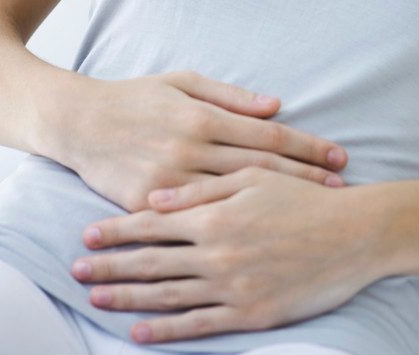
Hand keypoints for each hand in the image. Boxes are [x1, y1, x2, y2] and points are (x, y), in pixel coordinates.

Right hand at [41, 71, 346, 210]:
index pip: (268, 136)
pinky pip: (197, 219)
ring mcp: (170, 183)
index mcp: (201, 119)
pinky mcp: (148, 206)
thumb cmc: (135, 99)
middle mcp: (189, 151)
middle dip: (306, 178)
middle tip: (341, 187)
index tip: (338, 157)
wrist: (78, 124)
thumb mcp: (181, 83)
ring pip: (237, 198)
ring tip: (316, 210)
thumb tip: (276, 106)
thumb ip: (230, 97)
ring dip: (280, 204)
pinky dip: (232, 224)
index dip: (307, 147)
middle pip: (262, 169)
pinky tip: (260, 230)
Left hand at [71, 168, 388, 342]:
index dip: (117, 231)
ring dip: (127, 298)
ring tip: (95, 298)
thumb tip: (157, 198)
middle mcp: (216, 252)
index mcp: (215, 216)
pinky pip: (199, 324)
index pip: (153, 224)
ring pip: (167, 295)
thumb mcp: (255, 178)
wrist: (356, 234)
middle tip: (75, 270)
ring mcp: (232, 286)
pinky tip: (140, 332)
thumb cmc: (306, 200)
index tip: (87, 236)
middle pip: (150, 261)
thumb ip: (203, 189)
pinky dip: (166, 329)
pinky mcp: (251, 312)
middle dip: (109, 266)